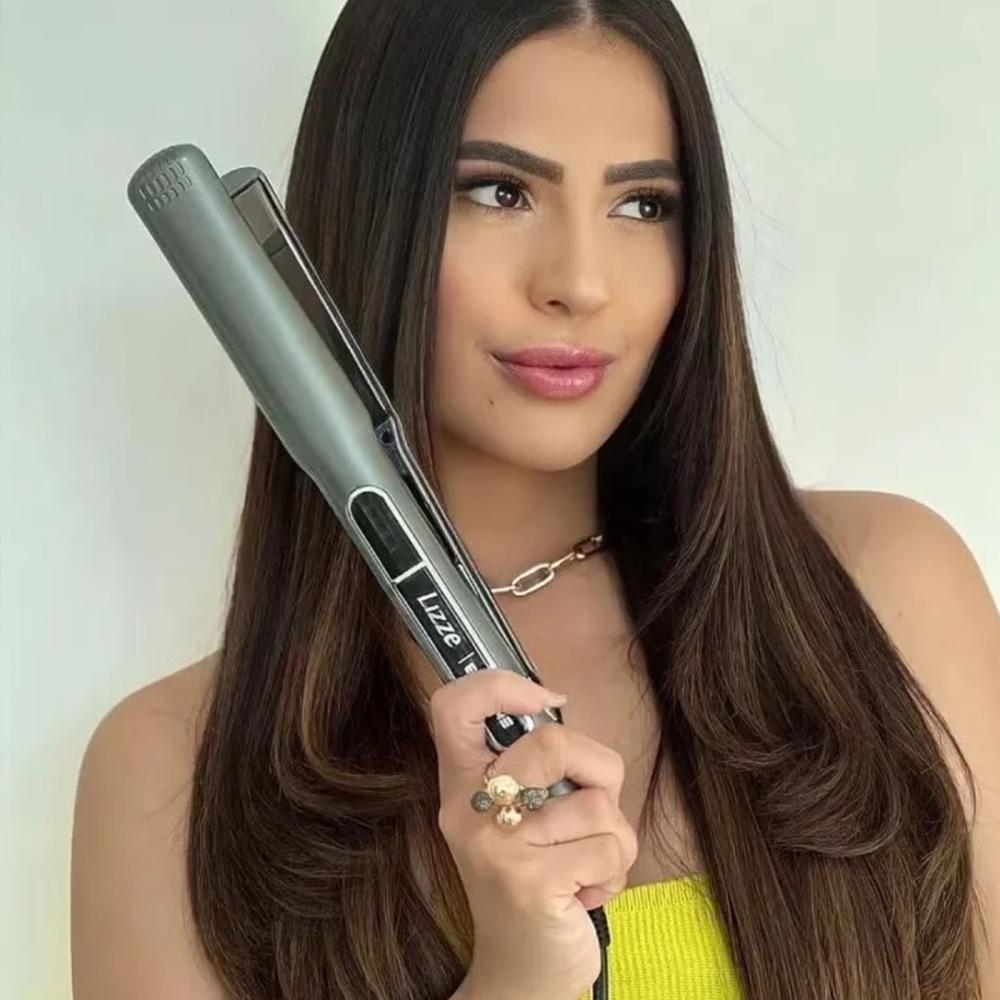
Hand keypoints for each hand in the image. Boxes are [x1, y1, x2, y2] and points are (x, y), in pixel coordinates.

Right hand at [430, 668, 637, 999]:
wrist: (519, 975)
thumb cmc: (535, 882)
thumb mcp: (522, 819)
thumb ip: (539, 769)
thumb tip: (561, 709)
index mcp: (464, 784)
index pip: (453, 707)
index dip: (501, 685)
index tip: (546, 699)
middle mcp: (470, 811)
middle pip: (552, 741)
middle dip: (599, 770)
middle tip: (593, 808)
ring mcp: (496, 847)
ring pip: (597, 802)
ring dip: (614, 839)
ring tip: (584, 868)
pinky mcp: (529, 883)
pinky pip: (608, 848)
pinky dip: (615, 873)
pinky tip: (585, 896)